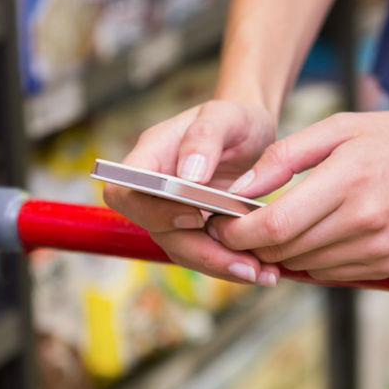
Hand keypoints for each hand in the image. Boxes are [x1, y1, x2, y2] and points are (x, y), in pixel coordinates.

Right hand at [102, 100, 282, 284]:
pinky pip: (204, 256)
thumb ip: (205, 135)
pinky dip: (231, 265)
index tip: (196, 216)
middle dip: (201, 252)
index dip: (152, 211)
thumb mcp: (227, 115)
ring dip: (220, 266)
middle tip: (245, 265)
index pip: (124, 192)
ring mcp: (171, 215)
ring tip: (262, 273)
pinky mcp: (195, 233)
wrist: (252, 135)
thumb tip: (189, 174)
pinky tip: (264, 270)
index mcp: (150, 157)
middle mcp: (154, 191)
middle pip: (157, 233)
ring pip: (183, 252)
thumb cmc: (235, 120)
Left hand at [206, 103, 388, 280]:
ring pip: (307, 269)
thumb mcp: (339, 129)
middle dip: (253, 246)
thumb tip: (240, 188)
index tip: (221, 228)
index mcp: (348, 179)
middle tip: (237, 231)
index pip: (276, 225)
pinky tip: (311, 243)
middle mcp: (365, 220)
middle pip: (287, 251)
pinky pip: (335, 277)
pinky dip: (313, 265)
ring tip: (273, 235)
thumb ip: (284, 157)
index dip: (239, 234)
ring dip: (281, 257)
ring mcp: (382, 248)